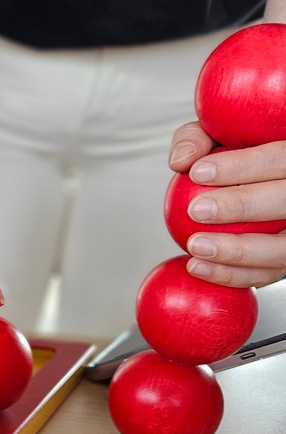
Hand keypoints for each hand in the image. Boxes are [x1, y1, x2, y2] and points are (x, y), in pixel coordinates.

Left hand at [168, 121, 285, 287]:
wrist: (245, 183)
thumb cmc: (230, 151)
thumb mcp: (214, 133)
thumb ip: (197, 138)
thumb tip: (182, 162)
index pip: (280, 158)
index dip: (243, 166)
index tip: (198, 172)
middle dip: (243, 206)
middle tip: (198, 209)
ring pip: (282, 248)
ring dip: (238, 251)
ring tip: (195, 246)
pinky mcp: (284, 259)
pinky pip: (265, 273)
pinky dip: (231, 275)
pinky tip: (197, 266)